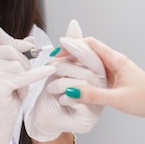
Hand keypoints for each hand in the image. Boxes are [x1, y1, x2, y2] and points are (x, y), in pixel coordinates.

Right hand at [0, 26, 54, 143]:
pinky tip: (50, 71)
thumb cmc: (5, 97)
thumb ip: (18, 54)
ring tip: (19, 88)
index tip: (24, 50)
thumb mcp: (12, 72)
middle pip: (11, 49)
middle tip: (24, 76)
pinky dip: (38, 74)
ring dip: (25, 76)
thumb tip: (31, 39)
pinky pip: (23, 76)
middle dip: (24, 62)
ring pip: (18, 63)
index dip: (14, 40)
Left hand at [24, 20, 106, 141]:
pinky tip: (59, 98)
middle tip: (53, 66)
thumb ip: (71, 48)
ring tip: (51, 86)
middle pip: (92, 70)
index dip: (79, 49)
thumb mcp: (60, 68)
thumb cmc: (53, 93)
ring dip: (64, 82)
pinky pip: (82, 103)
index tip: (62, 44)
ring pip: (86, 85)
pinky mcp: (90, 118)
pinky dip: (67, 98)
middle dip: (68, 66)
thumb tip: (74, 24)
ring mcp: (98, 105)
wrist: (43, 119)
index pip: (95, 57)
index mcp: (98, 75)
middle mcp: (102, 90)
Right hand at [59, 36, 144, 122]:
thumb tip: (72, 91)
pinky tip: (79, 85)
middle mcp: (115, 63)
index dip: (73, 46)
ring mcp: (117, 71)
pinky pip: (98, 74)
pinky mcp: (117, 81)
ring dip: (78, 67)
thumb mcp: (117, 99)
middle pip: (89, 52)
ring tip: (63, 74)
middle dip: (71, 56)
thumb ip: (94, 95)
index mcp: (116, 60)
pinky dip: (87, 77)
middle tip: (56, 65)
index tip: (58, 54)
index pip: (90, 44)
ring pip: (93, 64)